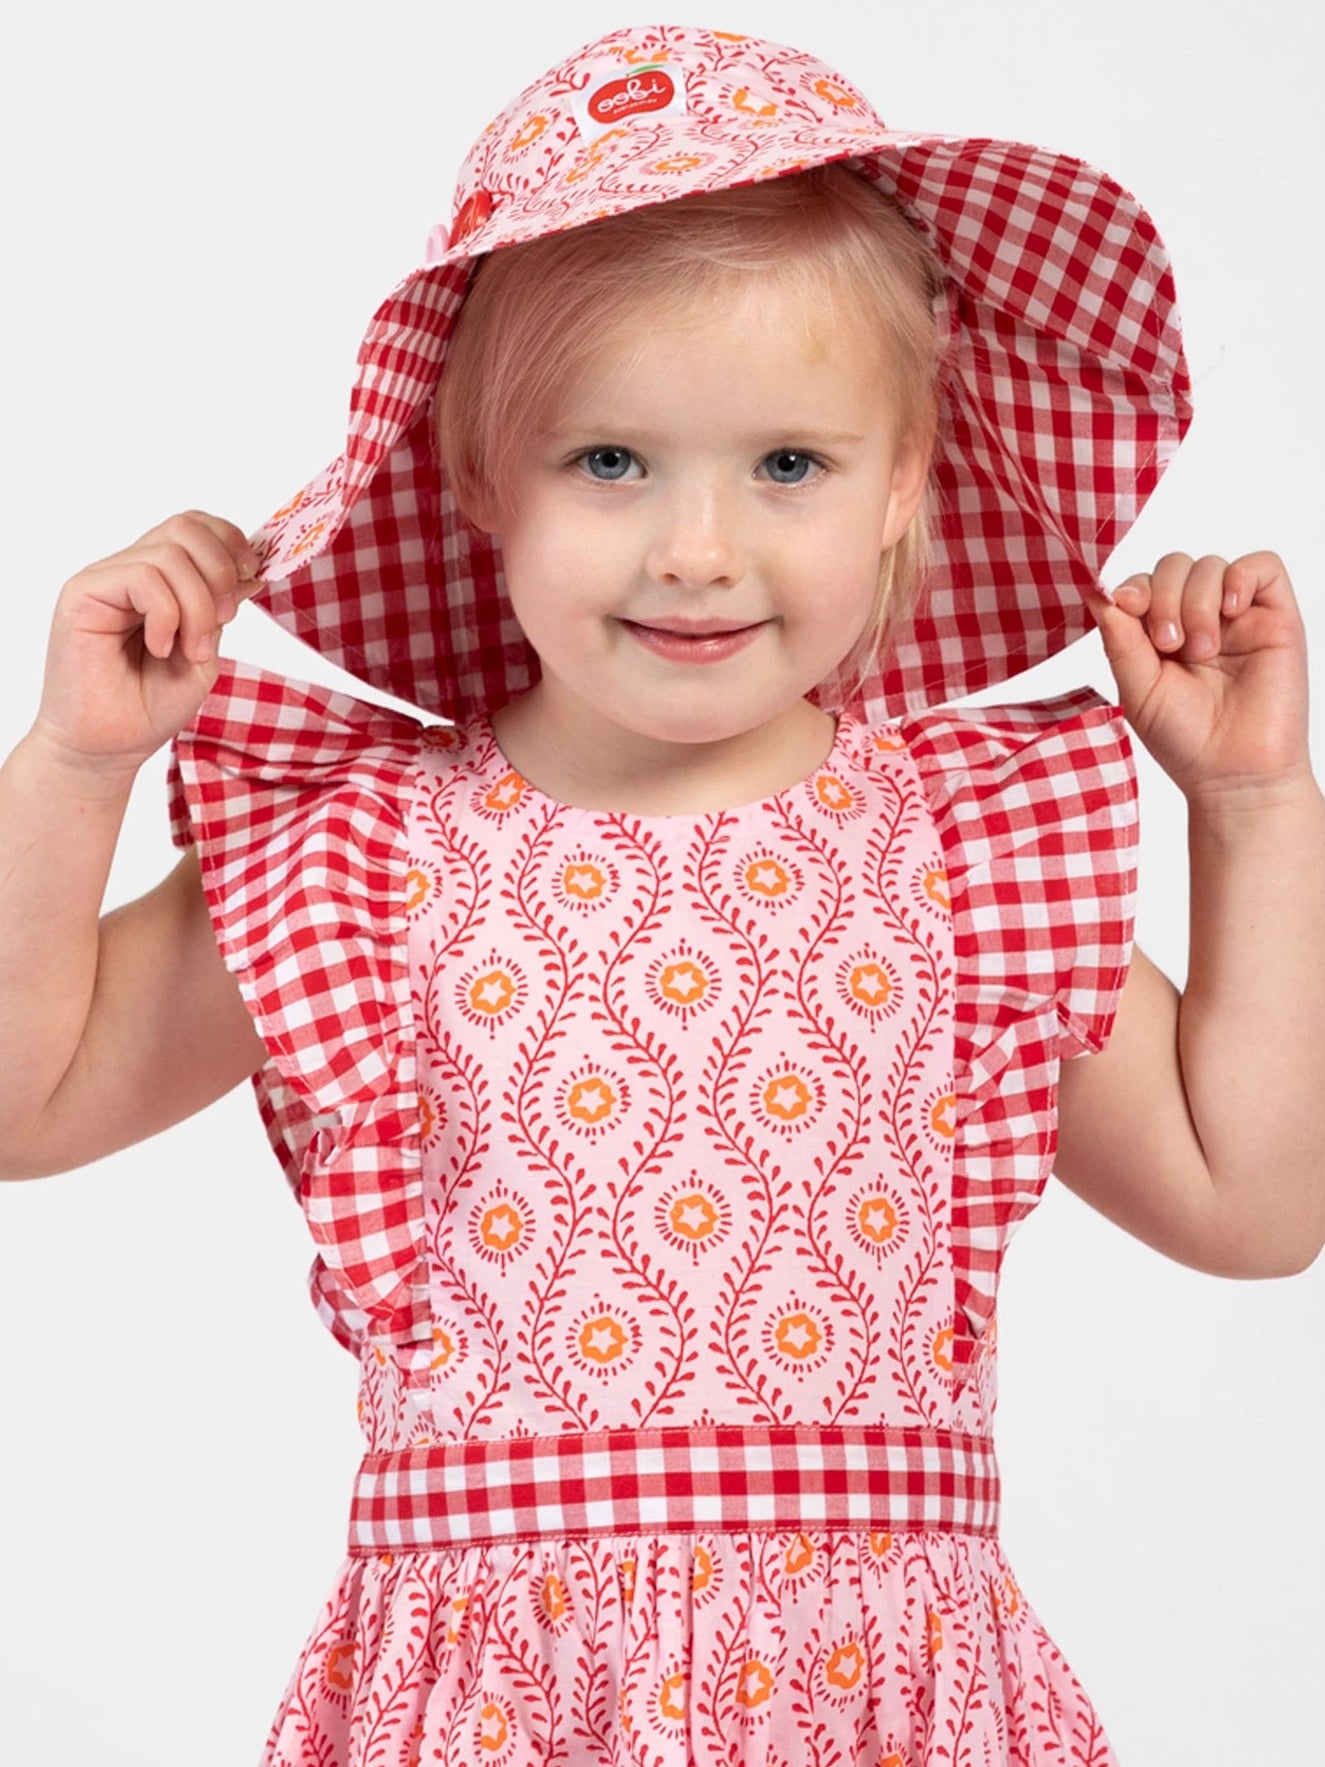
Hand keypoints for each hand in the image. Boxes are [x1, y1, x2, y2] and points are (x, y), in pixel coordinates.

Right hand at [33, 510, 263, 777]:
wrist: (109, 747)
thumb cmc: (149, 706)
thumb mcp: (204, 653)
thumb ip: (221, 609)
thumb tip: (251, 571)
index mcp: (162, 579)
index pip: (198, 526)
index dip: (232, 543)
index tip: (251, 581)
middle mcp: (132, 570)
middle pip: (187, 526)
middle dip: (221, 571)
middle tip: (224, 619)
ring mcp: (106, 578)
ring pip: (170, 552)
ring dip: (197, 605)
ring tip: (189, 649)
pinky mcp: (83, 593)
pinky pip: (142, 576)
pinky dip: (166, 614)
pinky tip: (159, 647)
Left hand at [1085, 550, 1312, 802]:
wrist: (1234, 773)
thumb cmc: (1185, 740)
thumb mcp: (1137, 688)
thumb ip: (1119, 639)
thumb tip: (1097, 592)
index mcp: (1160, 634)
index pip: (1143, 584)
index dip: (1133, 588)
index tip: (1128, 608)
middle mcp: (1199, 619)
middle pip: (1174, 566)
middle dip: (1163, 596)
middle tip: (1169, 644)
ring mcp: (1238, 617)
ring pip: (1211, 566)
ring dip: (1197, 601)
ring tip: (1201, 651)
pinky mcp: (1276, 617)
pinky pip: (1262, 565)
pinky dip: (1240, 577)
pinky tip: (1230, 612)